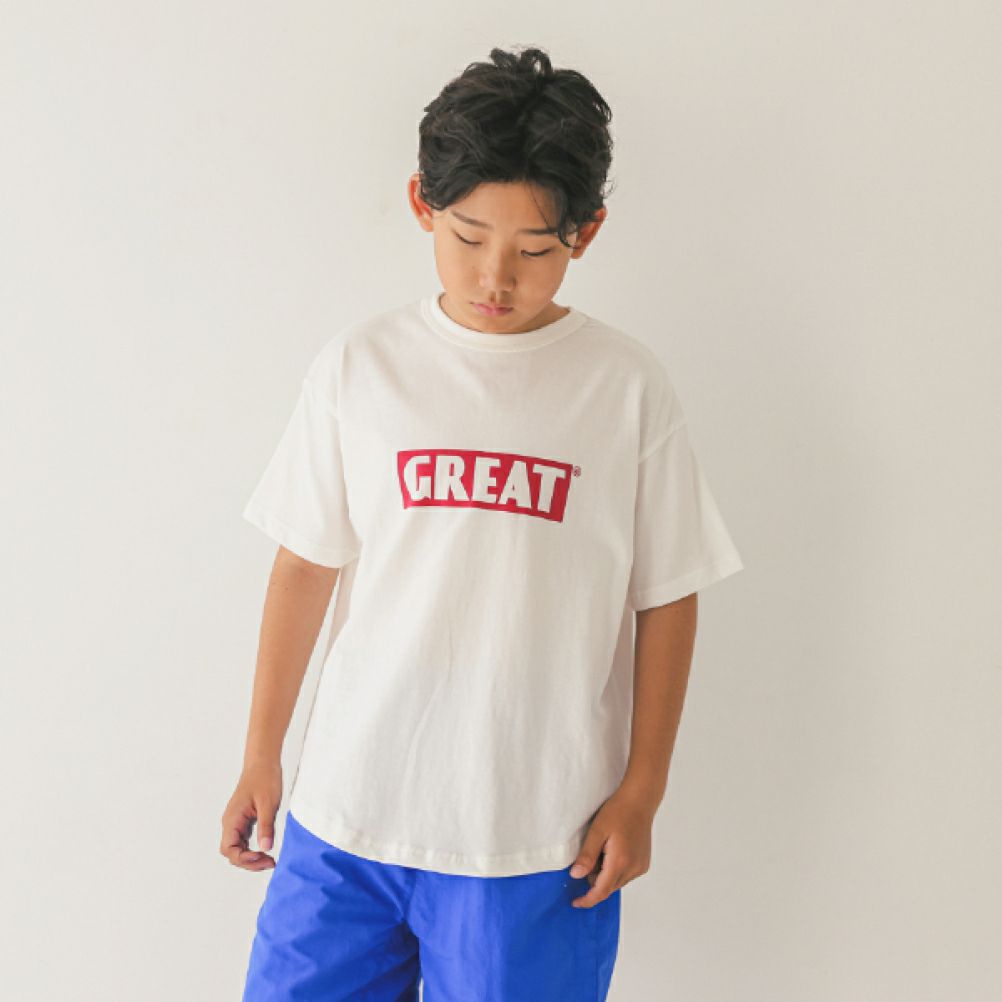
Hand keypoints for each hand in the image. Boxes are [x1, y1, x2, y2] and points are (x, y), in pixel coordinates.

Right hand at [219, 759, 282, 870]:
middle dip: (249, 862)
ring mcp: (236, 822)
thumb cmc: (264, 778)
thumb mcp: (268, 804)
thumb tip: (266, 848)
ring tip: (269, 860)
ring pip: (238, 848)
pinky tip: (265, 849)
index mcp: (232, 819)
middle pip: (232, 852)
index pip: (229, 849)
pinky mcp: (244, 820)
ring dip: (251, 858)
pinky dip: (252, 849)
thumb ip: (266, 826)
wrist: (263, 762)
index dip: (244, 858)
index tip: (262, 857)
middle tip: (269, 862)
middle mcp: (231, 822)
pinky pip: (243, 841)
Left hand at [568, 786, 654, 907]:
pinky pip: (626, 875)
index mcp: (620, 862)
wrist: (639, 801)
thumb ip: (587, 855)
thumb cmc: (618, 812)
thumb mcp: (597, 831)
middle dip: (594, 882)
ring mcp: (640, 867)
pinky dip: (615, 870)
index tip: (575, 902)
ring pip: (617, 882)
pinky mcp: (643, 863)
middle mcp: (633, 868)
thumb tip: (576, 875)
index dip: (587, 900)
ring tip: (601, 851)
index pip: (601, 891)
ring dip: (605, 875)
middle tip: (587, 860)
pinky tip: (611, 852)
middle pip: (609, 888)